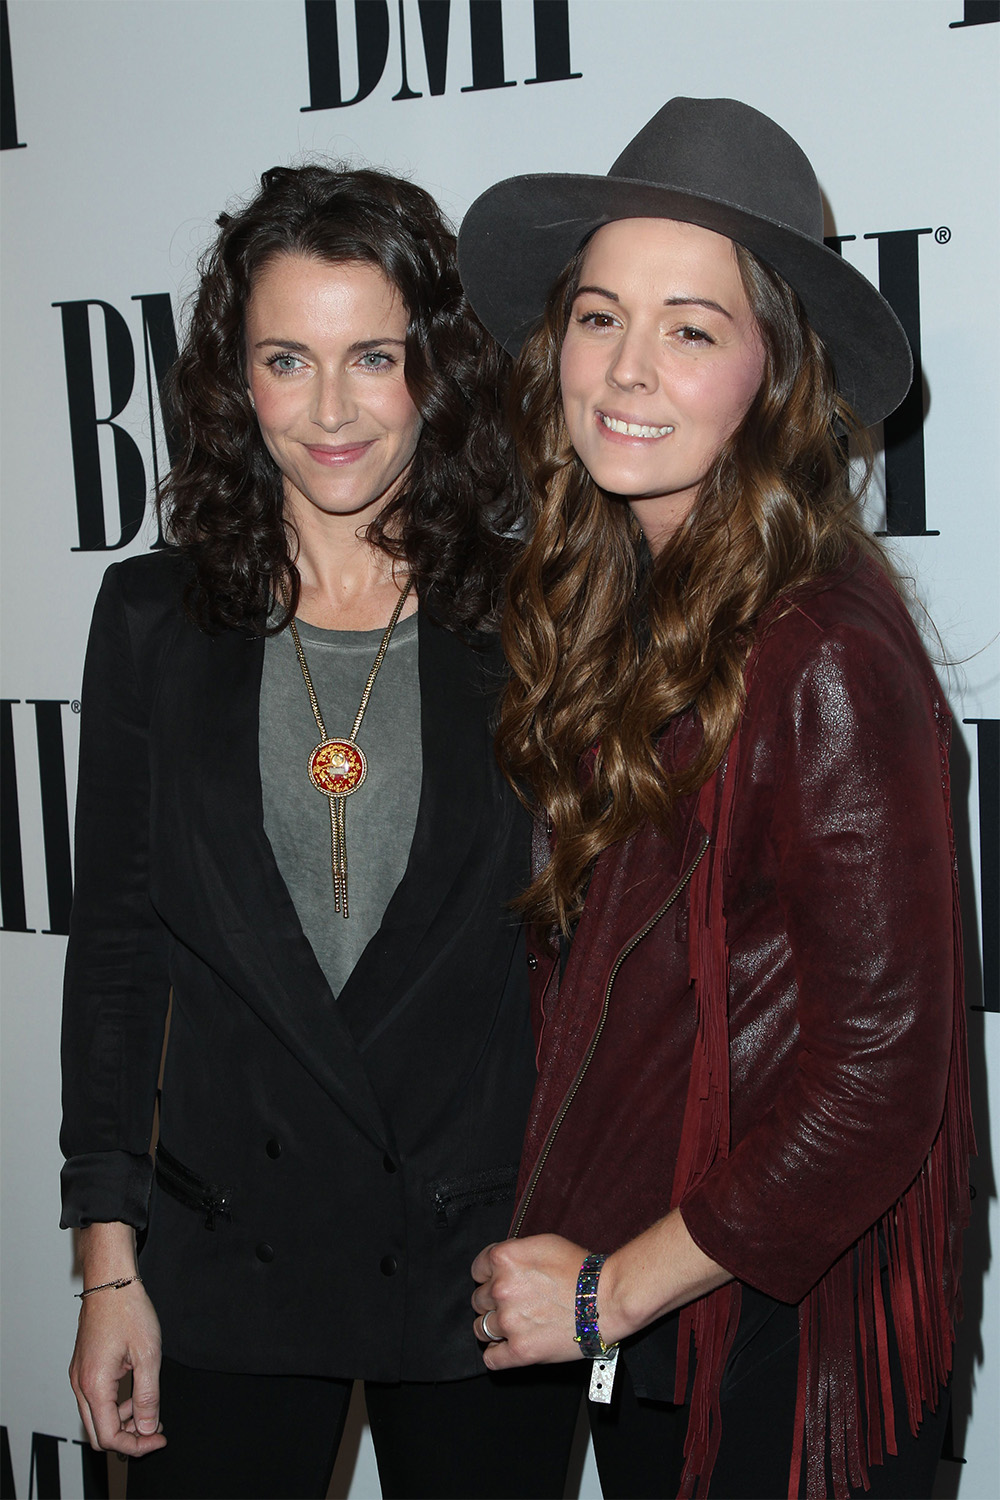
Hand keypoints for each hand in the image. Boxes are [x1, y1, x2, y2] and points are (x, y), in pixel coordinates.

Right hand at [70, 1226, 165, 1456]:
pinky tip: (137, 1391)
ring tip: (150, 1408)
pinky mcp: (84, 1367)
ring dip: (123, 1420)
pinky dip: (116, 1404)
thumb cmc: (128, 1309)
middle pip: (99, 1433)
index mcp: (95, 1385)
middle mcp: (81, 1384)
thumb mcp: (148, 1355)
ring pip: (96, 1417)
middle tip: (154, 1428)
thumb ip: (148, 1396)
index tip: (158, 1437)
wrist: (111, 1281)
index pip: (110, 1436)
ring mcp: (79, 1375)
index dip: (137, 1444)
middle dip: (128, 1437)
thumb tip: (148, 1428)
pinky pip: (96, 1399)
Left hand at [471, 1234, 585, 1369]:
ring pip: (481, 1328)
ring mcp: (509, 1321)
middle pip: (478, 1299)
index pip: (478, 1270)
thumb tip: (501, 1264)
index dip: (489, 1276)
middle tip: (514, 1303)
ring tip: (512, 1325)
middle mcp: (502, 1289)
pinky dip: (497, 1354)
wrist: (607, 1299)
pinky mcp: (520, 1350)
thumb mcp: (544, 1243)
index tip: (498, 1283)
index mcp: (505, 1259)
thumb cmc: (582, 1271)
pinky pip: (492, 1358)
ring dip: (493, 1327)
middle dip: (493, 1301)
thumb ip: (516, 1253)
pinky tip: (506, 1347)